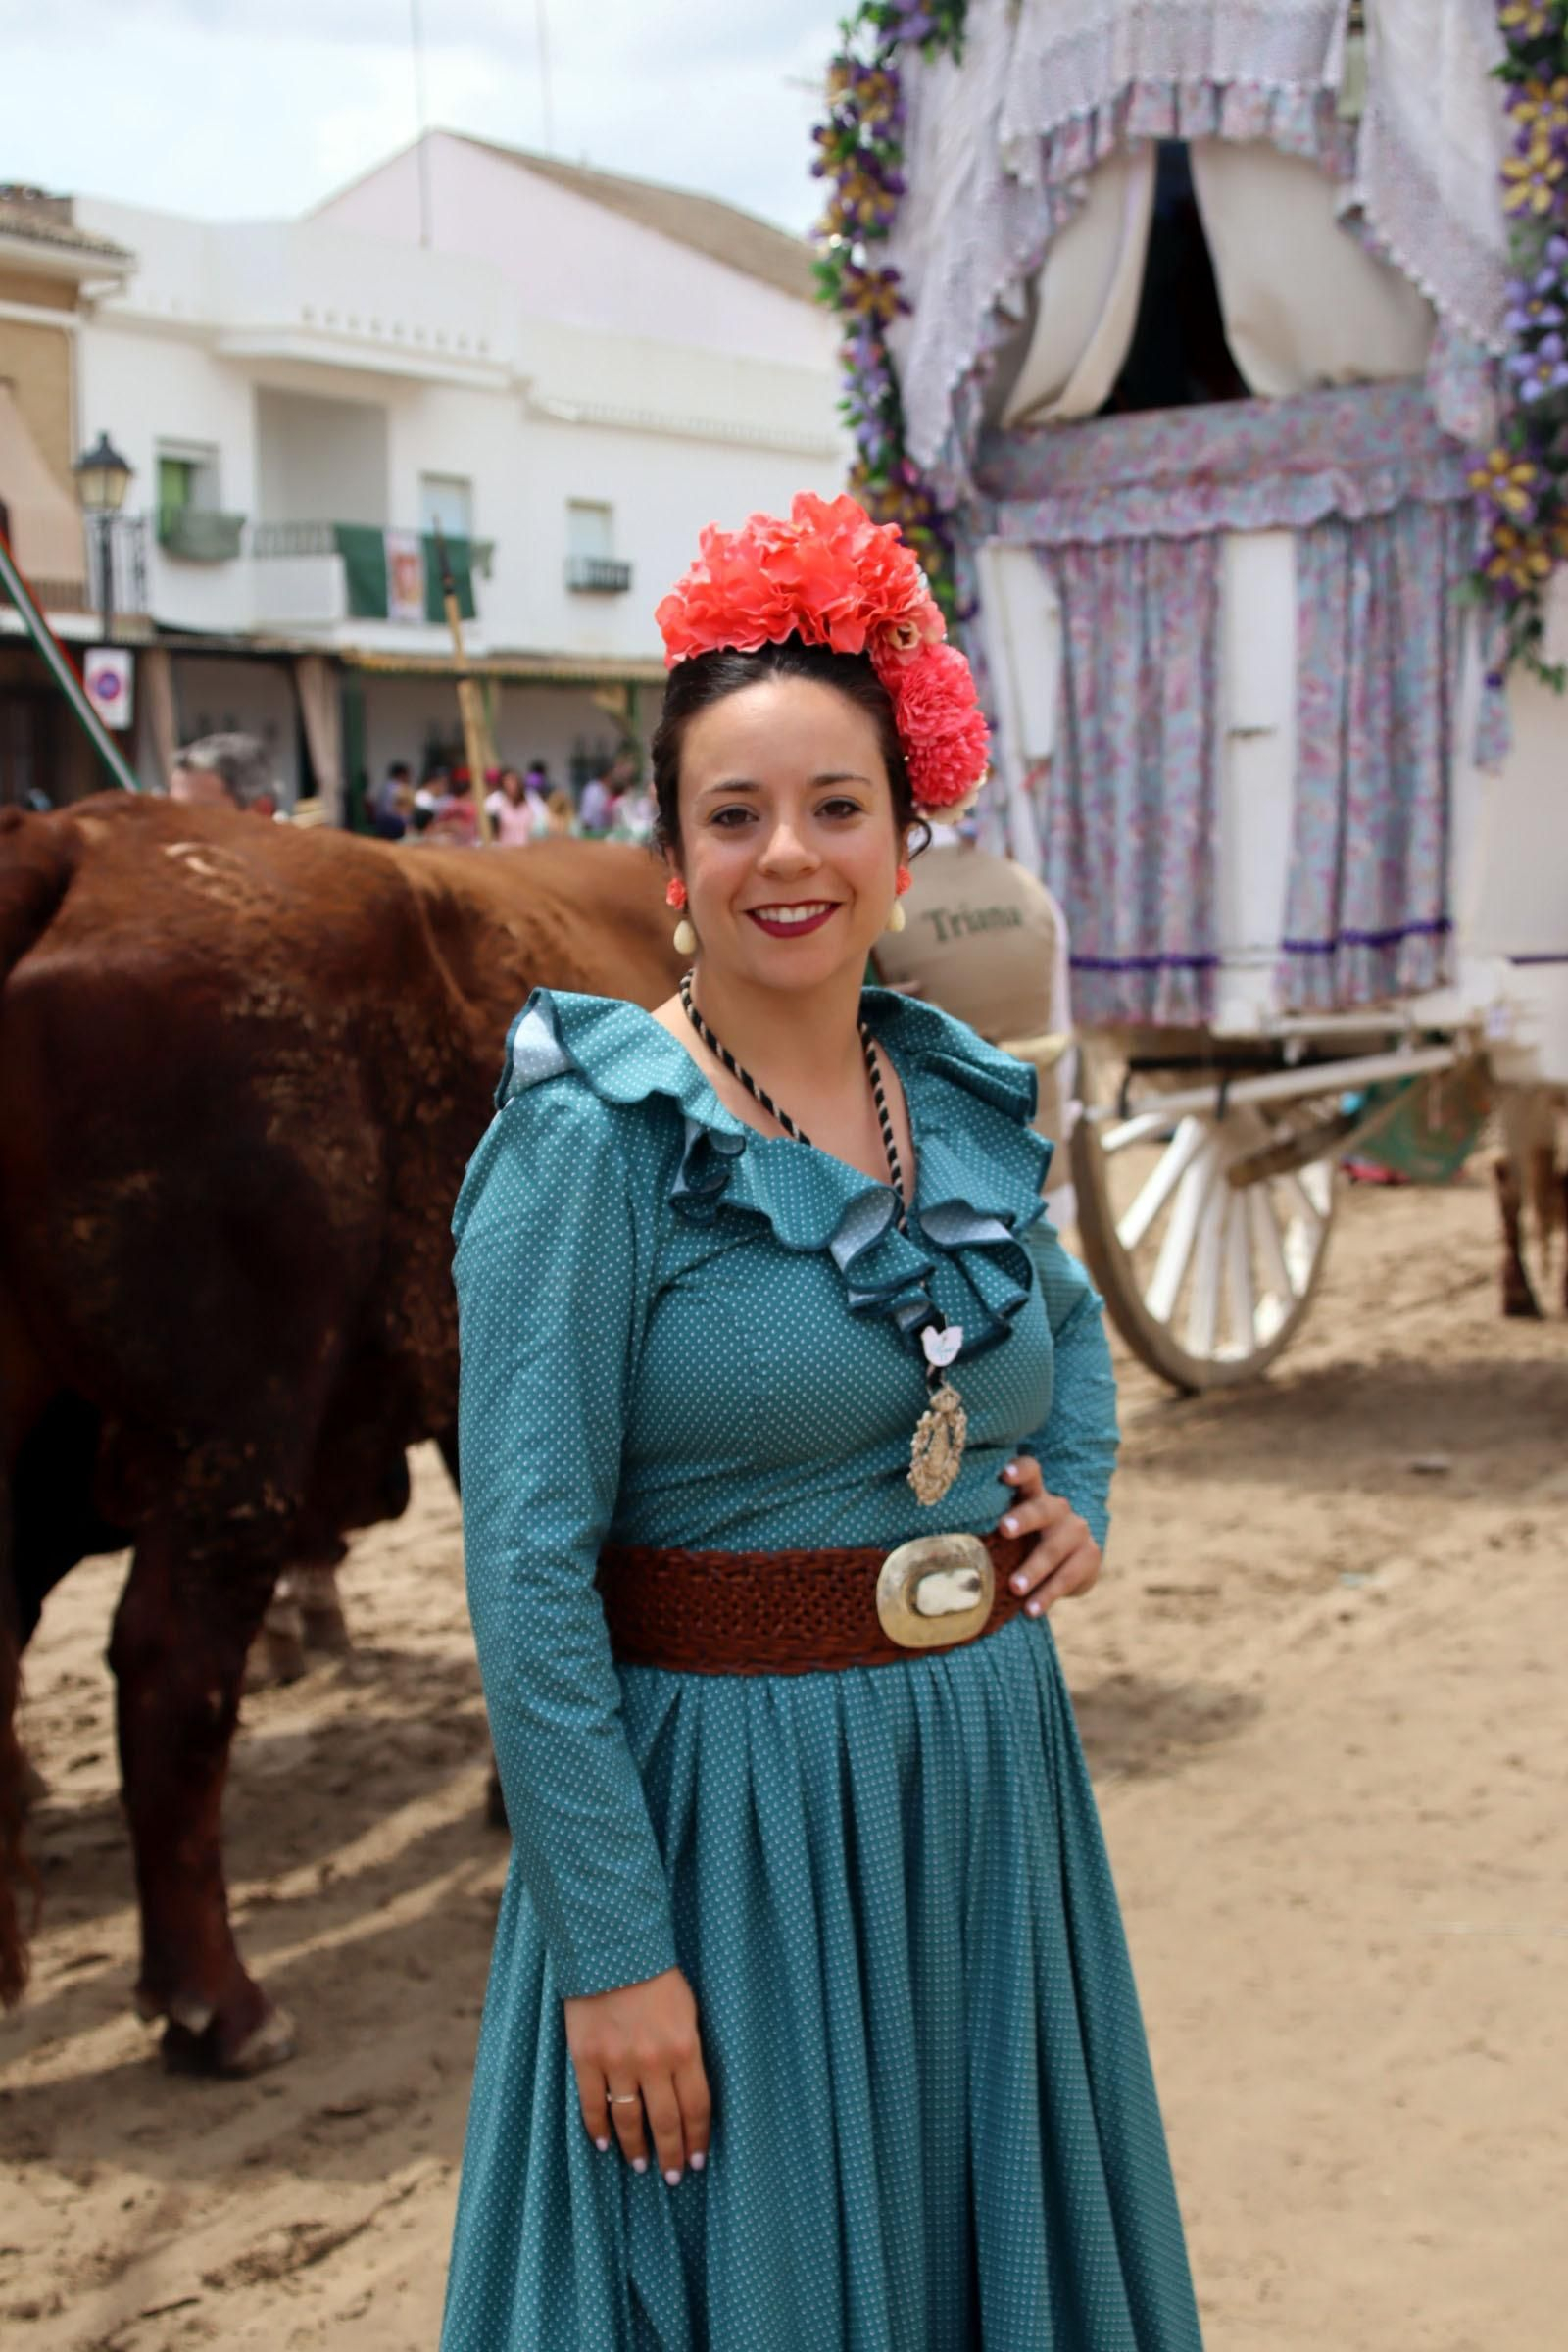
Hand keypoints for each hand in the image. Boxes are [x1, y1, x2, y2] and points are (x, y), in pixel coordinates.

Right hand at [564, 1966, 710, 2184]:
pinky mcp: (586, 2058)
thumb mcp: (688, 2010)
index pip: (695, 2107)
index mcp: (683, 2048)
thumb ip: (689, 2050)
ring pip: (629, 2120)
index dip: (697, 2138)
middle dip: (672, 2153)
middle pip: (665, 2122)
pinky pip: (593, 2104)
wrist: (611, 1948)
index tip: (697, 2160)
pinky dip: (598, 2129)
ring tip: (641, 2165)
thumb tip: (690, 2091)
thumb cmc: (657, 1976)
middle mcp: (651, 2061)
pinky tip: (604, 2144)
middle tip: (674, 2176)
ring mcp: (616, 2062)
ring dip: (636, 2148)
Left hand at [996, 1457, 1100, 1614]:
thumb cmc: (1025, 1542)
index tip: (1003, 1474)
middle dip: (1023, 1518)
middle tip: (1003, 1529)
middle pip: (1042, 1508)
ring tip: (1014, 1587)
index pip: (1031, 1472)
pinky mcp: (1089, 1557)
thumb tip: (936, 1545)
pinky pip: (1067, 1578)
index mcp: (1034, 1495)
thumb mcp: (1011, 1529)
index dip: (1020, 1470)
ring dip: (1033, 1569)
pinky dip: (1047, 1596)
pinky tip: (1031, 1610)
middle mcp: (1057, 1508)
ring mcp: (1076, 1532)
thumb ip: (988, 1526)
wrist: (1073, 1563)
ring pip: (1054, 1548)